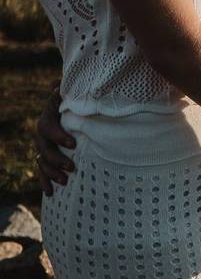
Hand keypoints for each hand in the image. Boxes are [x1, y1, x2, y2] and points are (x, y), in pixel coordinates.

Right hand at [32, 81, 75, 196]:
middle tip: (72, 167)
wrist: (78, 112)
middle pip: (43, 147)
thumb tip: (59, 85)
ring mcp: (43, 146)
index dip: (57, 135)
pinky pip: (42, 172)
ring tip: (65, 181)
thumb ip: (72, 91)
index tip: (73, 144)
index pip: (47, 125)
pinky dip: (45, 182)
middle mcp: (43, 131)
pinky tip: (51, 193)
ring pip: (41, 160)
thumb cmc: (81, 102)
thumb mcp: (79, 95)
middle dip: (56, 158)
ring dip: (51, 172)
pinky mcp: (47, 158)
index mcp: (50, 115)